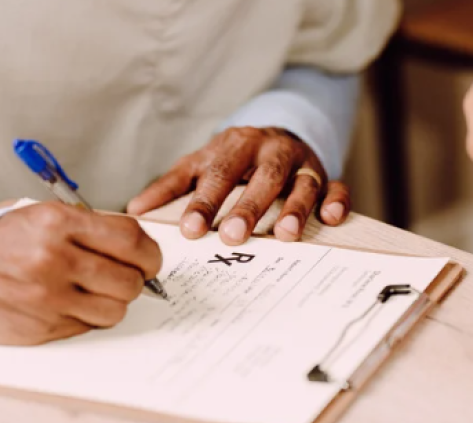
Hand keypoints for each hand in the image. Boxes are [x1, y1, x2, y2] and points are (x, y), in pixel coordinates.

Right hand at [0, 202, 162, 344]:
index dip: (150, 254)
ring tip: (96, 291)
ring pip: (116, 310)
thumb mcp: (45, 216)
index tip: (149, 259)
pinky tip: (72, 303)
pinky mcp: (43, 326)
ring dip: (113, 302)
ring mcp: (48, 297)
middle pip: (130, 280)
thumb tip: (139, 246)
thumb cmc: (5, 241)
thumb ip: (92, 227)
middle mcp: (55, 260)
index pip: (132, 240)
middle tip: (125, 277)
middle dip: (135, 280)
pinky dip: (89, 317)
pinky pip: (89, 326)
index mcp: (59, 224)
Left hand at [126, 127, 350, 244]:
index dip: (205, 203)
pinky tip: (331, 219)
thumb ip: (171, 186)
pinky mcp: (325, 175)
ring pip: (302, 183)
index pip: (218, 175)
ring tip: (285, 236)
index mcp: (234, 146)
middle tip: (232, 236)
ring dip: (295, 208)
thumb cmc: (233, 159)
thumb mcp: (200, 164)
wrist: (275, 135)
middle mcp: (270, 151)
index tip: (191, 230)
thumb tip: (135, 210)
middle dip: (247, 207)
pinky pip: (337, 186)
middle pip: (261, 178)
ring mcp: (301, 163)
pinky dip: (337, 201)